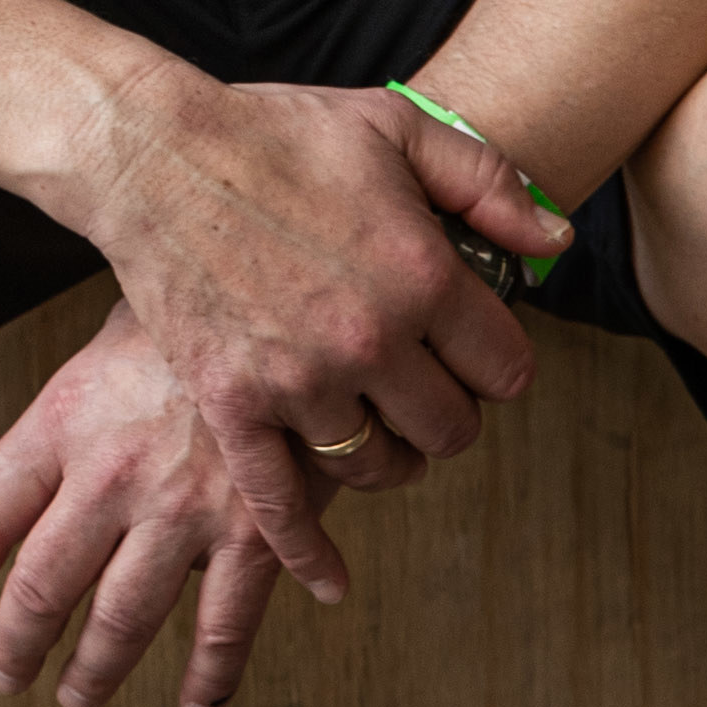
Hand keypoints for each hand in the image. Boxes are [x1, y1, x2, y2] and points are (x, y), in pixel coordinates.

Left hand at [0, 304, 339, 706]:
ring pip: (122, 617)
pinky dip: (212, 675)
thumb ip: (75, 409)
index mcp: (65, 419)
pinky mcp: (257, 533)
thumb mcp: (107, 340)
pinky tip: (196, 703)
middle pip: (43, 582)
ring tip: (74, 695)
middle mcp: (112, 473)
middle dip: (16, 642)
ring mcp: (184, 510)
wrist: (284, 295)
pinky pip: (227, 625)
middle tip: (1, 675)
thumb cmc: (190, 308)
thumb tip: (49, 459)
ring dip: (94, 667)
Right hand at [66, 72, 571, 597]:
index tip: (468, 351)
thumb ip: (487, 179)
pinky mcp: (230, 401)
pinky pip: (280, 499)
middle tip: (419, 387)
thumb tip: (555, 238)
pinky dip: (308, 550)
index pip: (506, 370)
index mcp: (422, 274)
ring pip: (375, 466)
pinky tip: (331, 580)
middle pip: (449, 429)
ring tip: (372, 428)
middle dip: (445, 412)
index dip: (495, 362)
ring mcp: (297, 378)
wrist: (150, 151)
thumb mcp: (394, 125)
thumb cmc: (273, 130)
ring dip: (385, 456)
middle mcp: (368, 338)